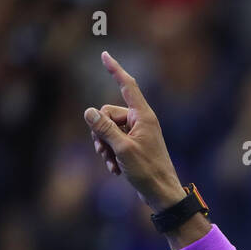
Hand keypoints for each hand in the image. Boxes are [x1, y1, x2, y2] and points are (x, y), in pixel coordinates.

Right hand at [83, 52, 183, 211]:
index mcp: (143, 116)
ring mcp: (138, 134)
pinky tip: (115, 170)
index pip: (127, 87)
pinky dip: (111, 155)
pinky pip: (114, 142)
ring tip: (111, 162)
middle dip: (100, 131)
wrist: (162, 194)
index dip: (115, 70)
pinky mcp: (134, 146)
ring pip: (108, 130)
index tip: (104, 54)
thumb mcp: (122, 149)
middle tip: (103, 150)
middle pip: (108, 114)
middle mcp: (141, 121)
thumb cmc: (148, 172)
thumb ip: (104, 129)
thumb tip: (88, 111)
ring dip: (105, 146)